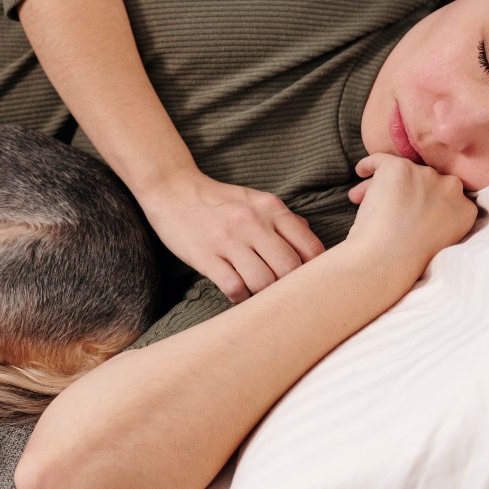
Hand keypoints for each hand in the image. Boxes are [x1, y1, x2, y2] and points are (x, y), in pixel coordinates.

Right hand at [136, 169, 323, 302]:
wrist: (172, 190)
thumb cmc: (218, 200)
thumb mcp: (255, 200)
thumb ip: (283, 220)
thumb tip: (310, 240)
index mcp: (271, 208)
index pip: (309, 247)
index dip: (316, 270)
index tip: (309, 280)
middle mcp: (252, 222)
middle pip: (289, 268)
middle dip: (292, 287)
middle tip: (285, 293)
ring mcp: (228, 240)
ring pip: (263, 282)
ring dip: (265, 295)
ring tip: (262, 295)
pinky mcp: (205, 256)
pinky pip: (234, 288)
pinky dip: (241, 298)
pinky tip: (240, 294)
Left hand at [346, 153, 476, 292]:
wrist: (388, 259)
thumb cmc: (406, 259)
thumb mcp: (438, 240)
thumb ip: (437, 219)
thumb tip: (415, 206)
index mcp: (465, 210)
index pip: (445, 196)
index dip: (424, 202)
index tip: (407, 212)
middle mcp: (451, 188)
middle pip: (425, 182)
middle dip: (404, 193)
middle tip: (383, 207)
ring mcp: (426, 175)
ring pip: (402, 173)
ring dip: (381, 185)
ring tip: (360, 199)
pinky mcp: (401, 167)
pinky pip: (380, 159)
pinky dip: (368, 164)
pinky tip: (360, 171)